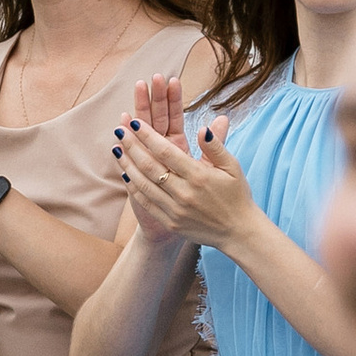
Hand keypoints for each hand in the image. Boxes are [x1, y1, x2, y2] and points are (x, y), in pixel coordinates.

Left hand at [115, 76, 255, 252]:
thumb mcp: (232, 167)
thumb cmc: (236, 195)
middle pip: (150, 166)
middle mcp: (184, 193)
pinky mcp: (170, 222)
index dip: (148, 136)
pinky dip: (134, 188)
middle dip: (132, 146)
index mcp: (199, 176)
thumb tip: (203, 128)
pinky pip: (147, 202)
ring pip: (144, 184)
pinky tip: (125, 174)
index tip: (135, 123)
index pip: (166, 151)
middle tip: (119, 131)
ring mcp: (175, 210)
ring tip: (117, 149)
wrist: (238, 232)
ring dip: (128, 165)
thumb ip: (216, 146)